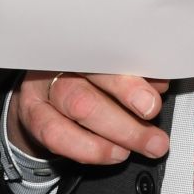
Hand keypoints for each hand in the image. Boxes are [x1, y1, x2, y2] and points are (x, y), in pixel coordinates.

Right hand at [7, 70, 171, 165]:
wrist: (48, 92)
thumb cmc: (90, 76)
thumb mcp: (114, 67)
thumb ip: (136, 73)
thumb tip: (159, 85)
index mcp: (83, 41)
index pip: (105, 55)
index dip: (129, 81)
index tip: (151, 102)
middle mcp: (60, 60)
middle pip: (91, 82)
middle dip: (127, 113)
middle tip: (155, 137)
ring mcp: (43, 87)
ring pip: (78, 107)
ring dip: (118, 132)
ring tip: (144, 145)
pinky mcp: (34, 115)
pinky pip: (58, 136)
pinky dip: (91, 148)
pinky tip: (116, 153)